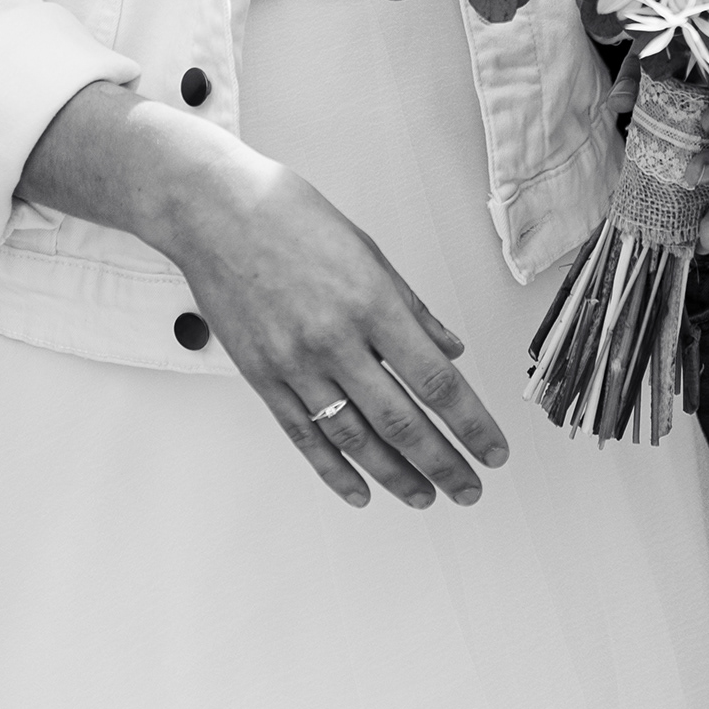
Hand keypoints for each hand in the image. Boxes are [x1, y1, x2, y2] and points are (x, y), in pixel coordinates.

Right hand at [162, 149, 511, 513]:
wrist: (214, 212)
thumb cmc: (291, 216)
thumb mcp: (367, 250)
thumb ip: (411, 308)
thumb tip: (450, 349)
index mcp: (371, 303)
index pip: (435, 380)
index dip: (470, 422)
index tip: (493, 449)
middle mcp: (336, 341)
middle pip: (402, 421)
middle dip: (443, 463)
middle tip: (470, 488)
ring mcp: (295, 365)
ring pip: (356, 439)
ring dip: (397, 476)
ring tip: (425, 495)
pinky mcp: (263, 379)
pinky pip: (305, 438)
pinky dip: (336, 471)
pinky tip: (361, 491)